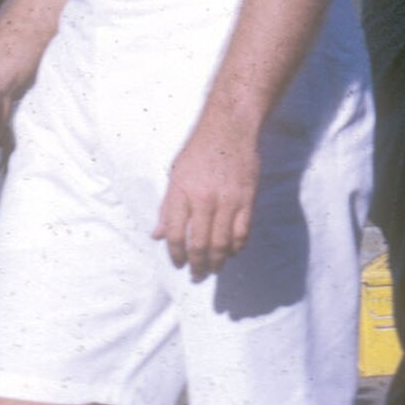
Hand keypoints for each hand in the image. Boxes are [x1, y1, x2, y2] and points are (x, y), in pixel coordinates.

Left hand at [154, 117, 260, 280]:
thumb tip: (157, 236)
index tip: (178, 264)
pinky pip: (242, 231)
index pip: (176, 235)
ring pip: (222, 242)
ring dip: (217, 261)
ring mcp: (228, 200)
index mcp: (182, 193)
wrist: (229, 128)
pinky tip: (233, 252)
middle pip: (199, 244)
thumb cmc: (199, 150)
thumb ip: (168, 208)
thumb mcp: (175, 175)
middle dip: (197, 265)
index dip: (176, 255)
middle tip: (197, 276)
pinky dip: (238, 247)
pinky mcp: (247, 198)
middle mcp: (204, 199)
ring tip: (214, 269)